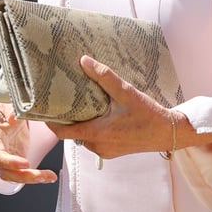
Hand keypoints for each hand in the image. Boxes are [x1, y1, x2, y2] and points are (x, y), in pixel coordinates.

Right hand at [0, 101, 57, 184]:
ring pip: (14, 176)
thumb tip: (12, 117)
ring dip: (31, 178)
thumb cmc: (3, 107)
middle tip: (40, 175)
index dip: (9, 162)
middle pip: (5, 171)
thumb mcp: (6, 103)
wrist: (5, 110)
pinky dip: (36, 176)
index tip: (25, 163)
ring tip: (49, 176)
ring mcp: (4, 159)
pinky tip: (48, 176)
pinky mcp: (14, 161)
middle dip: (23, 176)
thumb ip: (10, 109)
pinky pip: (22, 173)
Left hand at [49, 57, 211, 159]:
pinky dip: (93, 128)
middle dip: (66, 118)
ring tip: (81, 103)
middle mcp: (97, 146)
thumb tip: (83, 60)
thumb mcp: (125, 92)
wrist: (168, 133)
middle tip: (63, 99)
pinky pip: (95, 140)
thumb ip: (104, 77)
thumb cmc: (147, 114)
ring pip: (83, 136)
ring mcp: (105, 151)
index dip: (49, 121)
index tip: (42, 108)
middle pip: (71, 133)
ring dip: (81, 123)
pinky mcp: (113, 151)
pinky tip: (99, 114)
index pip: (61, 132)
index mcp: (95, 133)